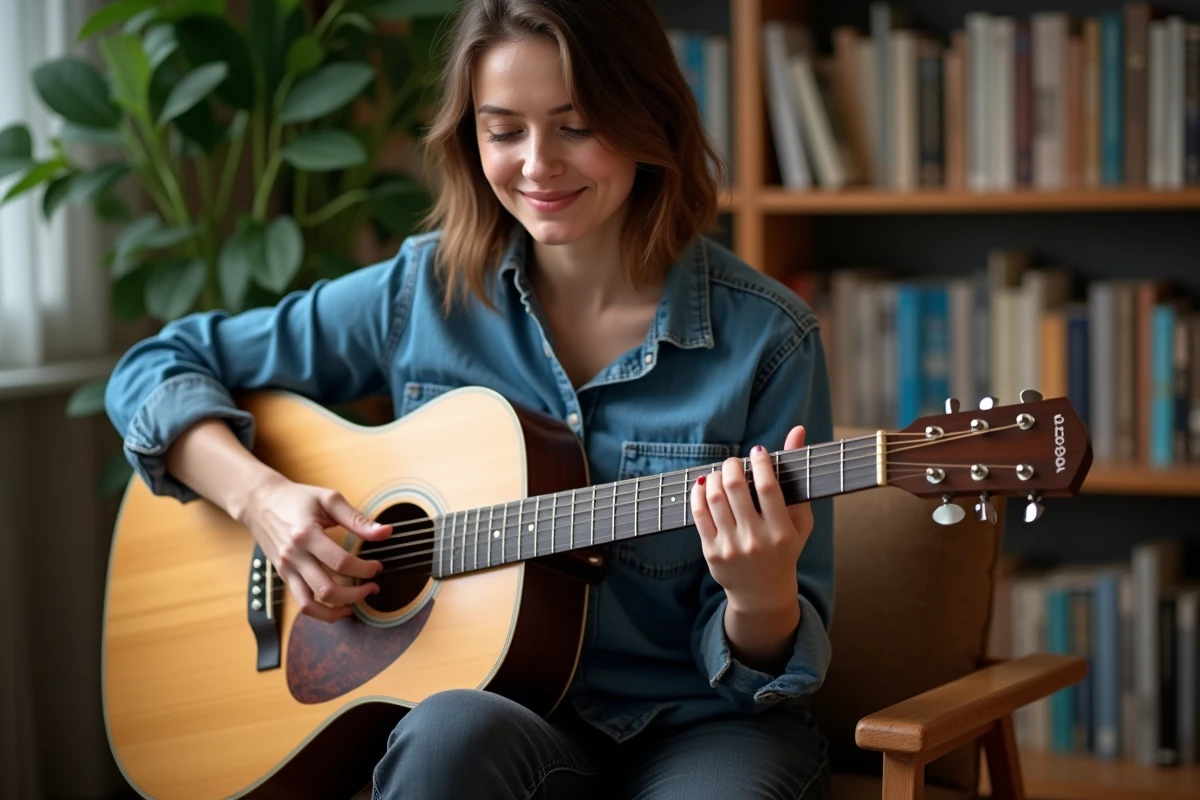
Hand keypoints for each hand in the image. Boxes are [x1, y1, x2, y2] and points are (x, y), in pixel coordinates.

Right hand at [239, 474, 391, 621]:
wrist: (259, 502)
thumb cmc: (296, 498)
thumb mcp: (329, 500)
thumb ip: (357, 519)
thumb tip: (386, 532)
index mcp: (306, 535)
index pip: (341, 562)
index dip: (365, 568)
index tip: (377, 567)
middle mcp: (294, 556)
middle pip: (327, 589)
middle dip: (356, 593)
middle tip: (373, 586)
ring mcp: (286, 569)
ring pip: (311, 604)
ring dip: (338, 609)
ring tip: (356, 603)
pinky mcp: (283, 576)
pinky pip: (301, 603)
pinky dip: (320, 612)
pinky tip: (337, 607)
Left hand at [691, 425, 813, 612]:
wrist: (763, 593)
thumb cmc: (785, 549)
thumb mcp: (799, 519)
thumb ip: (797, 476)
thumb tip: (798, 430)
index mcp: (782, 531)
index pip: (769, 488)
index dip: (761, 462)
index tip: (757, 451)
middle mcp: (756, 540)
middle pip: (736, 489)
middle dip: (731, 466)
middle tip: (733, 463)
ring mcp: (731, 547)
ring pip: (714, 499)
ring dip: (714, 478)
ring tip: (720, 475)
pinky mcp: (711, 552)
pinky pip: (698, 515)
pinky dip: (698, 494)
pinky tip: (704, 486)